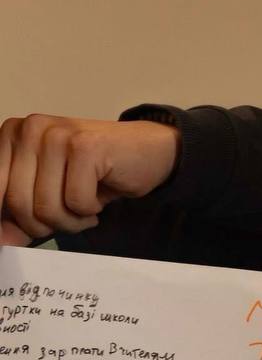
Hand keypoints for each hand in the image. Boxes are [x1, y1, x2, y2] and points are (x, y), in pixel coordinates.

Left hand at [0, 114, 180, 244]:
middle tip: (68, 217)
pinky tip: (100, 198)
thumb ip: (19, 215)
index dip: (12, 220)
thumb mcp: (49, 194)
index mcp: (11, 135)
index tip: (29, 230)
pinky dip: (91, 211)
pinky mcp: (85, 147)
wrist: (149, 152)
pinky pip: (77, 202)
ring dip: (71, 221)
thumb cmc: (96, 173)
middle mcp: (28, 129)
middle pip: (19, 204)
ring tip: (85, 209)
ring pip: (47, 207)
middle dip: (46, 224)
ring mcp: (57, 135)